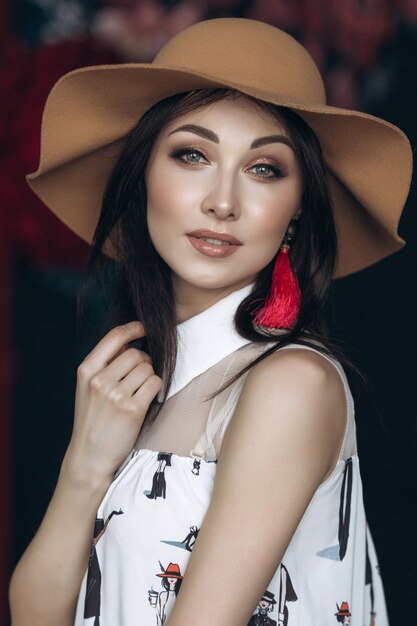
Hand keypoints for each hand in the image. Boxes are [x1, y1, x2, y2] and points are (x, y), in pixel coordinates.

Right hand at [63, 321, 161, 489]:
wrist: (90, 456)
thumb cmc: (93, 420)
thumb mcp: (88, 388)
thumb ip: (105, 364)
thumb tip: (129, 342)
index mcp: (86, 371)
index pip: (114, 337)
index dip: (133, 328)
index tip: (144, 328)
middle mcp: (99, 380)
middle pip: (136, 354)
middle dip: (144, 361)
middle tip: (140, 376)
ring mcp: (116, 395)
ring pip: (148, 368)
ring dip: (149, 377)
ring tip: (140, 391)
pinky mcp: (133, 409)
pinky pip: (155, 384)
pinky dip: (156, 389)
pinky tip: (147, 398)